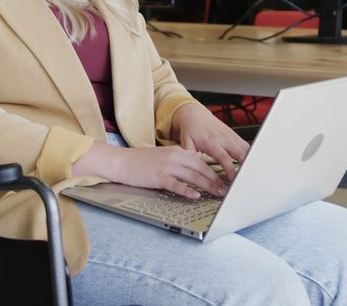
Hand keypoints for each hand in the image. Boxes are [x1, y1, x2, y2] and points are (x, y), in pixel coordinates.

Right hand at [73, 142, 227, 198]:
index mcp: (177, 151)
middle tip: (225, 190)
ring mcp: (167, 166)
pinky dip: (187, 191)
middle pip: (201, 169)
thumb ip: (179, 161)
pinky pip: (177, 185)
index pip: (201, 162)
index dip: (214, 172)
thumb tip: (194, 169)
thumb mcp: (163, 156)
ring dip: (207, 186)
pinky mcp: (159, 176)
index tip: (224, 180)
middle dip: (215, 180)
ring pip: (193, 177)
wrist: (121, 161)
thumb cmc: (140, 161)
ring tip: (217, 194)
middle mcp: (175, 156)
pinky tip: (195, 196)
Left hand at [170, 103, 249, 182]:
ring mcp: (231, 136)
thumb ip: (190, 154)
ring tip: (251, 174)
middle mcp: (223, 138)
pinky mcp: (235, 135)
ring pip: (246, 149)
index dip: (229, 168)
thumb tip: (193, 165)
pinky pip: (246, 146)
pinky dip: (250, 155)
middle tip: (247, 178)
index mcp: (211, 141)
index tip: (233, 178)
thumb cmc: (191, 130)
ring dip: (250, 161)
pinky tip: (251, 165)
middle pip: (240, 152)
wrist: (195, 116)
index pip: (223, 157)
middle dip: (246, 165)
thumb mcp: (186, 142)